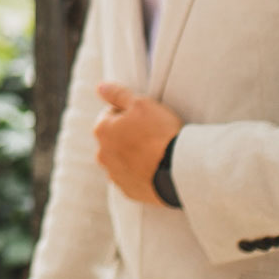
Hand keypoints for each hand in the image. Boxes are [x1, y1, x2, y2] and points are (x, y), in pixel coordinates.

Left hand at [93, 81, 182, 204]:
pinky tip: (155, 168)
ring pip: (122, 159)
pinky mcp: (128, 191)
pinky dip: (140, 173)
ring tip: (156, 152)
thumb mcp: (141, 104)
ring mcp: (114, 175)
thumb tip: (100, 87)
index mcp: (101, 131)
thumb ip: (117, 94)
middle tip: (152, 135)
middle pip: (114, 139)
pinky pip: (132, 178)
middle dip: (128, 135)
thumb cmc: (160, 133)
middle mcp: (102, 155)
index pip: (110, 115)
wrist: (178, 170)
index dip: (129, 114)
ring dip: (133, 155)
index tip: (146, 118)